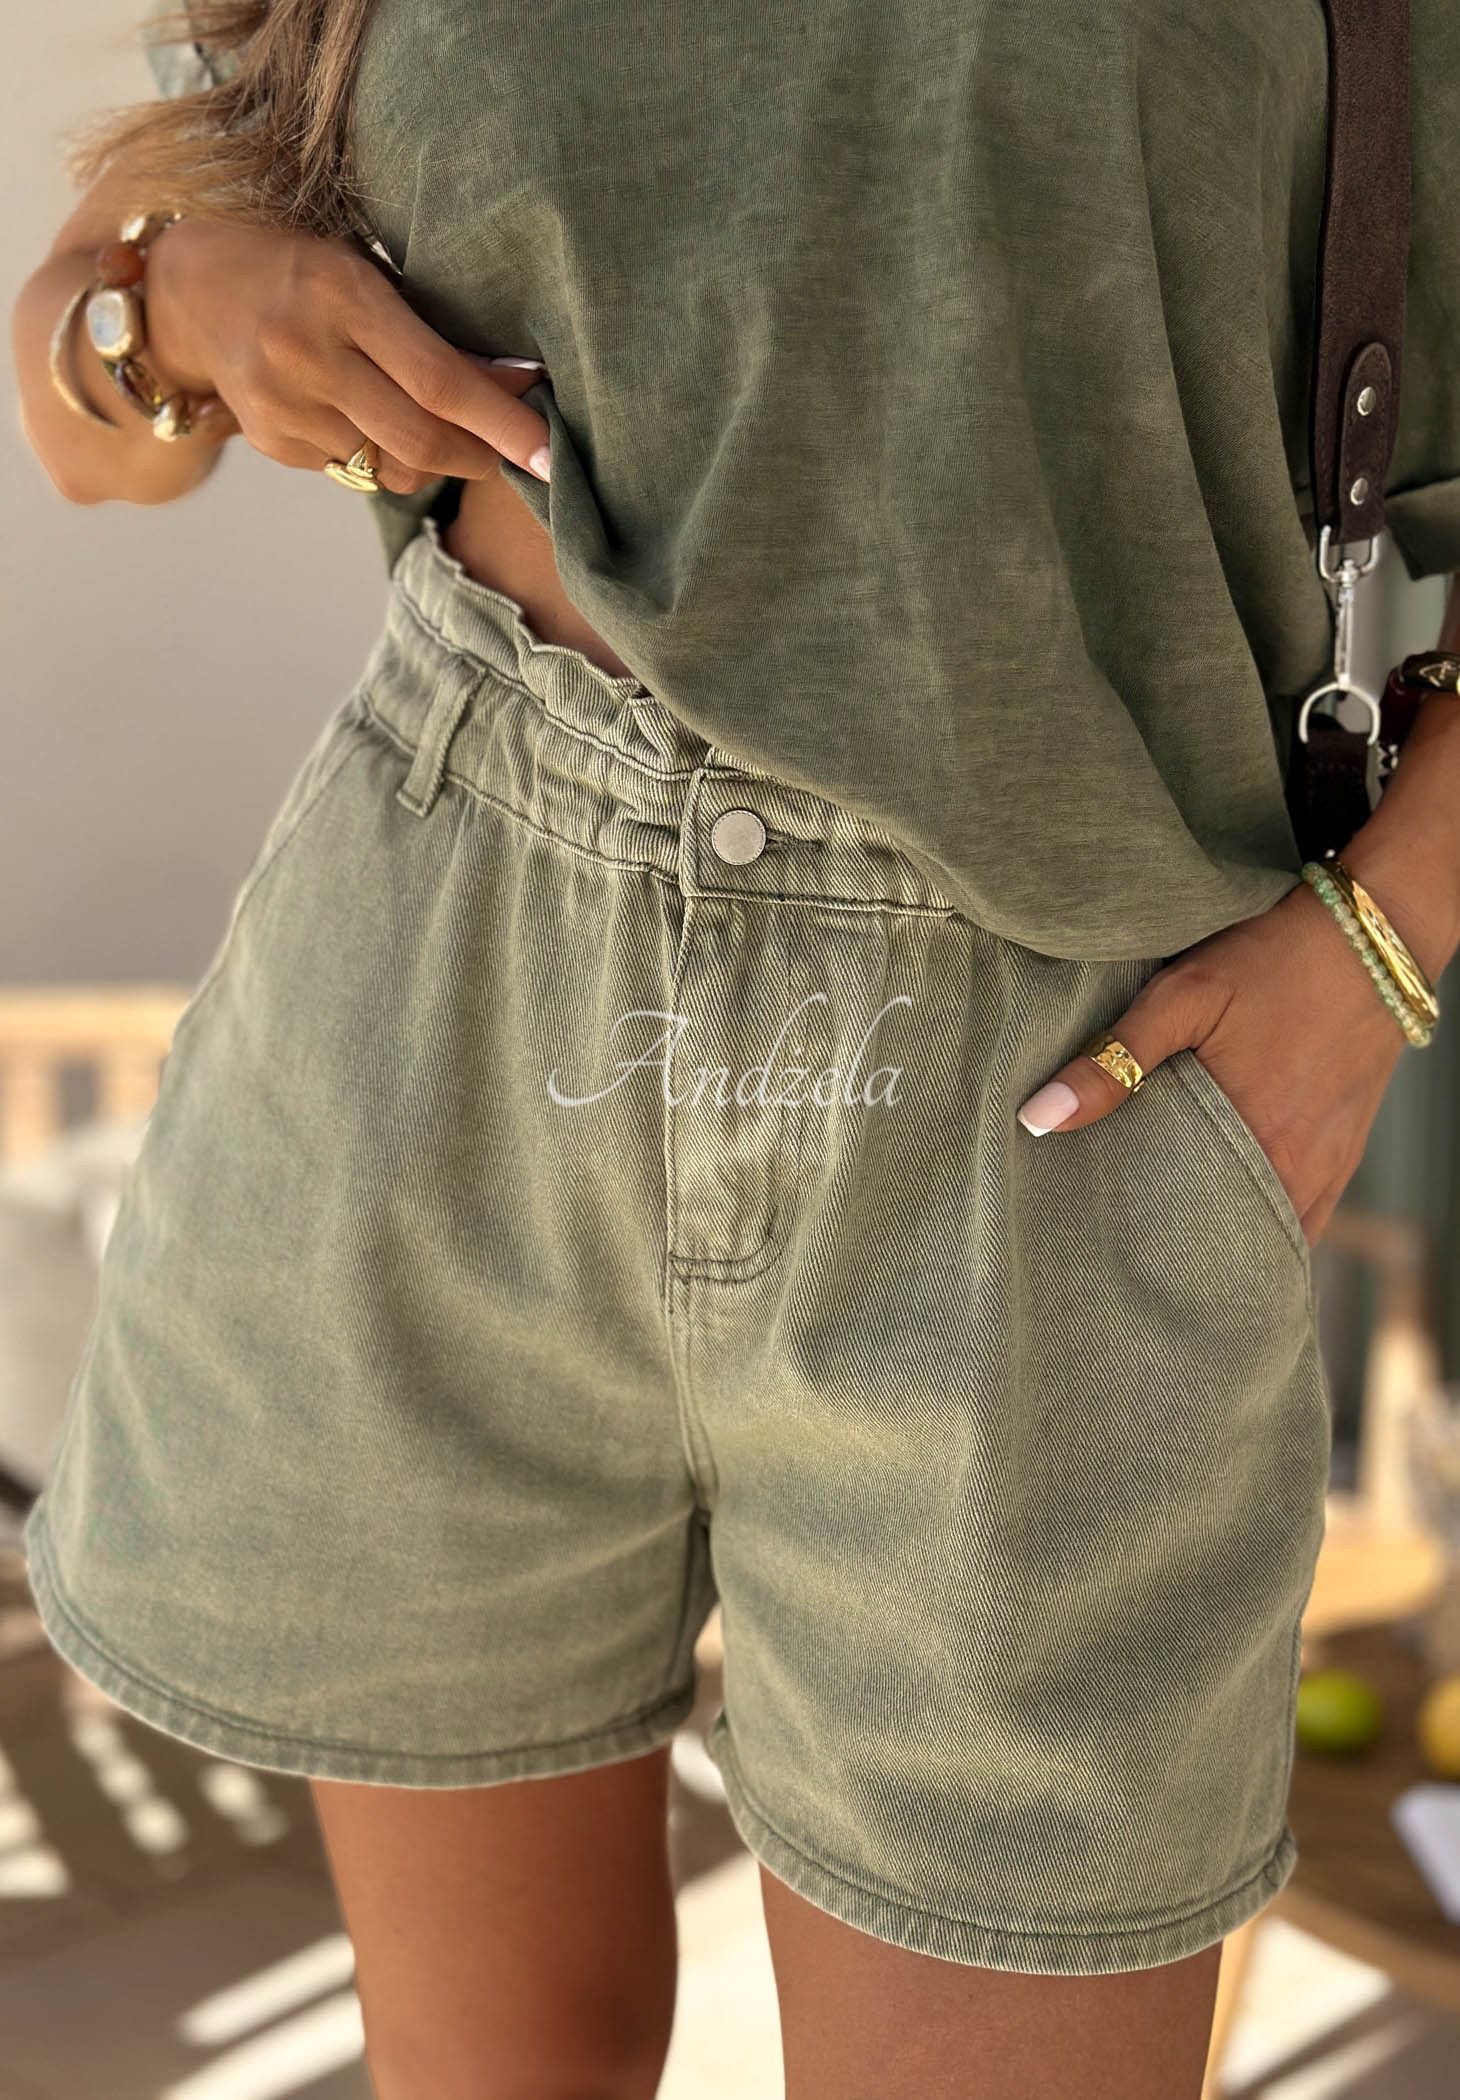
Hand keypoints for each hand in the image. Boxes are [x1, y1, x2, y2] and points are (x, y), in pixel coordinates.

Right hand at [144, 218, 552, 491]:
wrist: (187, 289)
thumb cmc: (297, 269)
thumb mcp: (363, 274)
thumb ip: (433, 333)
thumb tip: (519, 386)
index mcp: (340, 295)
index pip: (439, 380)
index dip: (501, 422)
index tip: (547, 451)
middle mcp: (305, 354)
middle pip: (419, 440)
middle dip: (477, 457)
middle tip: (510, 454)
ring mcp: (283, 406)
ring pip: (389, 468)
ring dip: (431, 460)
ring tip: (441, 429)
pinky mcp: (271, 441)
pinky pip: (353, 470)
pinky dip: (379, 455)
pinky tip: (366, 417)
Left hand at [1014, 880, 1409, 1247]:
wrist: (1372, 939)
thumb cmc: (1274, 961)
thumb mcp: (1182, 996)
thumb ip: (1113, 1059)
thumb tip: (1039, 1118)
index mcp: (1256, 1144)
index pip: (1184, 1228)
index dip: (1139, 1239)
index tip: (1095, 1238)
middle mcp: (1298, 1172)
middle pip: (1222, 1236)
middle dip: (1173, 1243)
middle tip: (1119, 1238)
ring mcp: (1328, 1169)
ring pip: (1264, 1230)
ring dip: (1219, 1232)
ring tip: (1164, 1227)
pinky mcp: (1345, 1155)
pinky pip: (1304, 1218)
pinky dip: (1262, 1219)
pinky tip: (1223, 1211)